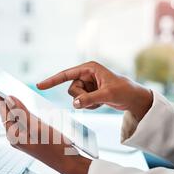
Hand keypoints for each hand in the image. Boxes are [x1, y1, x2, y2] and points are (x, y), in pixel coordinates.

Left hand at [0, 88, 91, 173]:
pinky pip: (23, 121)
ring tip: (4, 93)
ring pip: (15, 117)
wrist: (67, 162)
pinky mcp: (32, 137)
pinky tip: (22, 107)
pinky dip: (21, 111)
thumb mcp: (37, 127)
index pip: (2, 111)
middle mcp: (16, 137)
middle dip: (1, 100)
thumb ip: (21, 112)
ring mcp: (24, 137)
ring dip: (11, 105)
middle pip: (6, 114)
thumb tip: (8, 99)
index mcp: (13, 135)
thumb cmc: (54, 147)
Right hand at [37, 61, 152, 121]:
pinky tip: (101, 103)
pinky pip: (81, 102)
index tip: (39, 86)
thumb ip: (89, 99)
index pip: (66, 74)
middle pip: (71, 89)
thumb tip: (74, 104)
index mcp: (89, 68)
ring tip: (100, 101)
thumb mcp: (106, 95)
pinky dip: (90, 105)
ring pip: (75, 97)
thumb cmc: (124, 91)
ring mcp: (88, 84)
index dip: (52, 80)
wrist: (134, 99)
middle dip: (81, 97)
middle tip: (96, 98)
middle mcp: (86, 74)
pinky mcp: (90, 92)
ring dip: (86, 103)